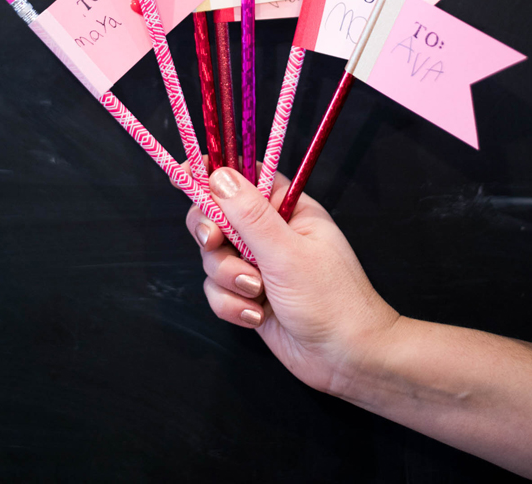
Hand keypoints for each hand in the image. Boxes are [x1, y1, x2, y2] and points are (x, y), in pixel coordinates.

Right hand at [185, 165, 398, 397]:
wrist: (347, 359)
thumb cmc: (331, 299)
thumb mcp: (287, 252)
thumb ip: (249, 215)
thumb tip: (219, 175)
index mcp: (287, 207)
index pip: (244, 175)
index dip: (213, 171)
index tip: (184, 172)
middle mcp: (270, 231)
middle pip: (216, 214)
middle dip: (212, 233)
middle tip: (215, 243)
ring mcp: (258, 264)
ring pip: (213, 257)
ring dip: (228, 277)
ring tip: (257, 292)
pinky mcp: (248, 295)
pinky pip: (217, 290)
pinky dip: (230, 304)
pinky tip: (257, 316)